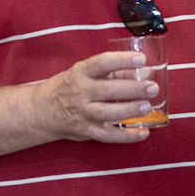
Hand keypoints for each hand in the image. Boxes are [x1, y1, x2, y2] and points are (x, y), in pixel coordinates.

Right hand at [34, 50, 162, 142]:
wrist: (42, 111)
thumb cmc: (69, 88)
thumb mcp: (86, 74)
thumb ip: (114, 72)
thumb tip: (144, 72)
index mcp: (80, 73)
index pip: (102, 63)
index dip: (122, 60)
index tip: (141, 59)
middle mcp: (80, 92)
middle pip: (108, 90)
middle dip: (133, 88)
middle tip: (152, 87)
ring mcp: (82, 113)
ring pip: (107, 113)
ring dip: (129, 110)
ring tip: (147, 107)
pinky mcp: (86, 131)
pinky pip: (108, 136)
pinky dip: (127, 136)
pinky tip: (143, 132)